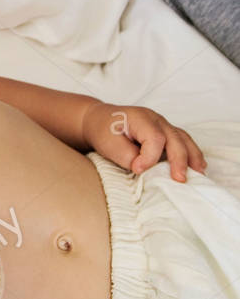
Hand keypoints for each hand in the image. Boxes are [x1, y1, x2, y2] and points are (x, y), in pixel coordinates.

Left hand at [80, 101, 206, 181]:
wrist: (99, 120)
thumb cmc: (103, 132)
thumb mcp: (109, 145)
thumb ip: (128, 157)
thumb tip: (146, 169)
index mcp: (141, 118)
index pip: (155, 138)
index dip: (149, 157)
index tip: (137, 170)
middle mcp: (156, 119)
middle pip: (175, 138)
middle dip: (179, 160)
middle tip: (179, 180)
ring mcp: (163, 124)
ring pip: (183, 139)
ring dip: (192, 157)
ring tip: (199, 174)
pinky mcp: (165, 132)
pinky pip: (183, 141)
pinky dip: (191, 153)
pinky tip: (198, 166)